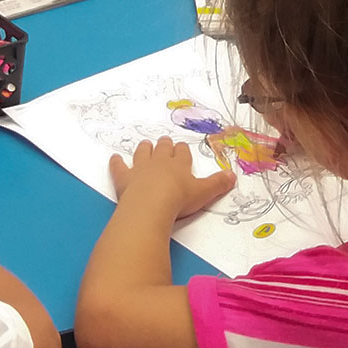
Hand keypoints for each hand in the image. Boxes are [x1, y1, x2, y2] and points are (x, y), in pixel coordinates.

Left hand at [109, 138, 234, 220]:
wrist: (151, 205)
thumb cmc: (178, 200)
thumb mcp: (203, 193)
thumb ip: (218, 184)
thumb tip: (233, 176)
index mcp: (179, 165)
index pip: (182, 153)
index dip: (182, 150)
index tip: (181, 148)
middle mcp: (160, 162)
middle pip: (163, 149)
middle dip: (164, 145)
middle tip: (165, 142)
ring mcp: (140, 168)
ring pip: (142, 153)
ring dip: (144, 149)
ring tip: (145, 144)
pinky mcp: (124, 178)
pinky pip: (119, 167)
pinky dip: (116, 162)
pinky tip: (114, 158)